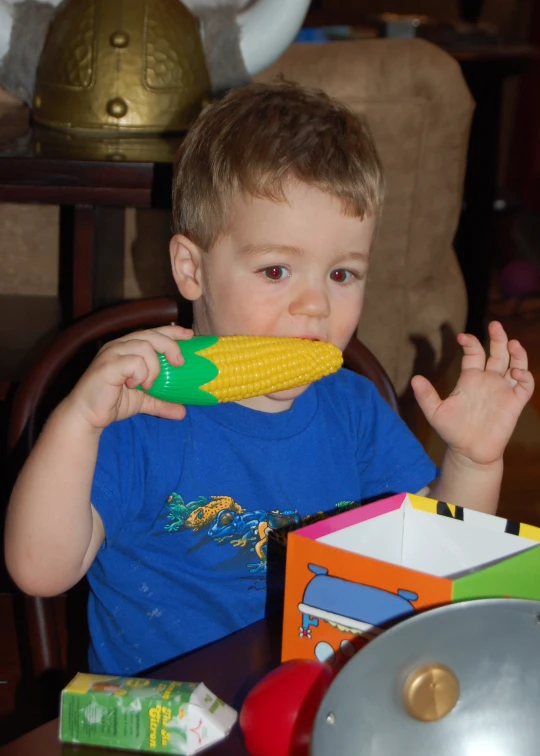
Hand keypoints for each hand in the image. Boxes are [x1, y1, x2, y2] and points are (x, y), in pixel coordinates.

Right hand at [65, 325, 192, 430]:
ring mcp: (112, 354)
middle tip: (179, 363)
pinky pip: (134, 361)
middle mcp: (118, 346)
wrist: (86, 416)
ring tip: (148, 385)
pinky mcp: (107, 365)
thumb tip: (183, 412)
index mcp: (127, 349)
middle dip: (170, 346)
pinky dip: (140, 374)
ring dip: (153, 367)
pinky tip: (134, 386)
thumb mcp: (142, 402)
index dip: (172, 331)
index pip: (152, 332)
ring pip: (144, 347)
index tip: (189, 334)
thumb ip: (161, 403)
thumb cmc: (111, 403)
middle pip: (151, 335)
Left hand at [411, 321, 533, 465]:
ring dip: (516, 353)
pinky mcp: (515, 402)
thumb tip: (415, 379)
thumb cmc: (452, 431)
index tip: (462, 337)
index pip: (474, 353)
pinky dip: (525, 375)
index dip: (470, 342)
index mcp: (470, 378)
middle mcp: (488, 380)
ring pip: (515, 364)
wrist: (470, 452)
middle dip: (498, 337)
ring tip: (512, 343)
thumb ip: (426, 396)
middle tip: (495, 324)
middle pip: (497, 352)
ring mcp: (503, 390)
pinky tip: (516, 372)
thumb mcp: (435, 412)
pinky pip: (525, 385)